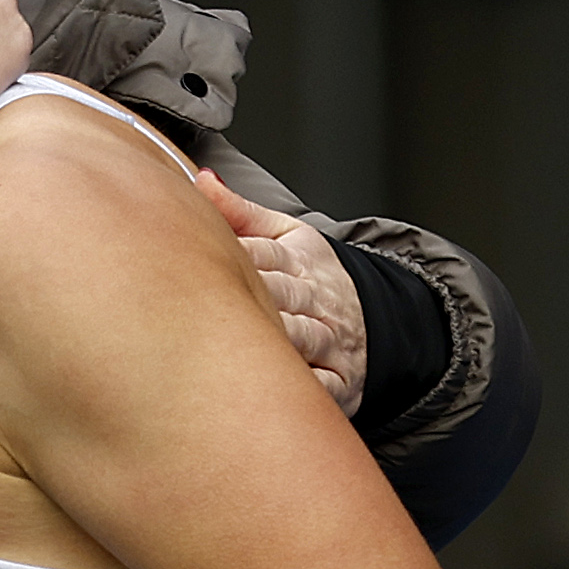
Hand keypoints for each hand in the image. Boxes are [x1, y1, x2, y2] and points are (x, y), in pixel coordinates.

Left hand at [205, 173, 364, 412]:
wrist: (377, 322)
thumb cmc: (316, 280)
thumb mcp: (289, 237)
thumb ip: (243, 213)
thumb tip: (200, 181)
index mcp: (300, 260)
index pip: (261, 254)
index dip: (230, 256)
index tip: (191, 259)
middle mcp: (317, 300)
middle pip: (277, 292)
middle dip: (242, 295)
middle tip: (192, 304)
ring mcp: (330, 340)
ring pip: (298, 335)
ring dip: (269, 336)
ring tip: (227, 343)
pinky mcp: (340, 380)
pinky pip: (319, 384)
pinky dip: (299, 386)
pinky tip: (268, 387)